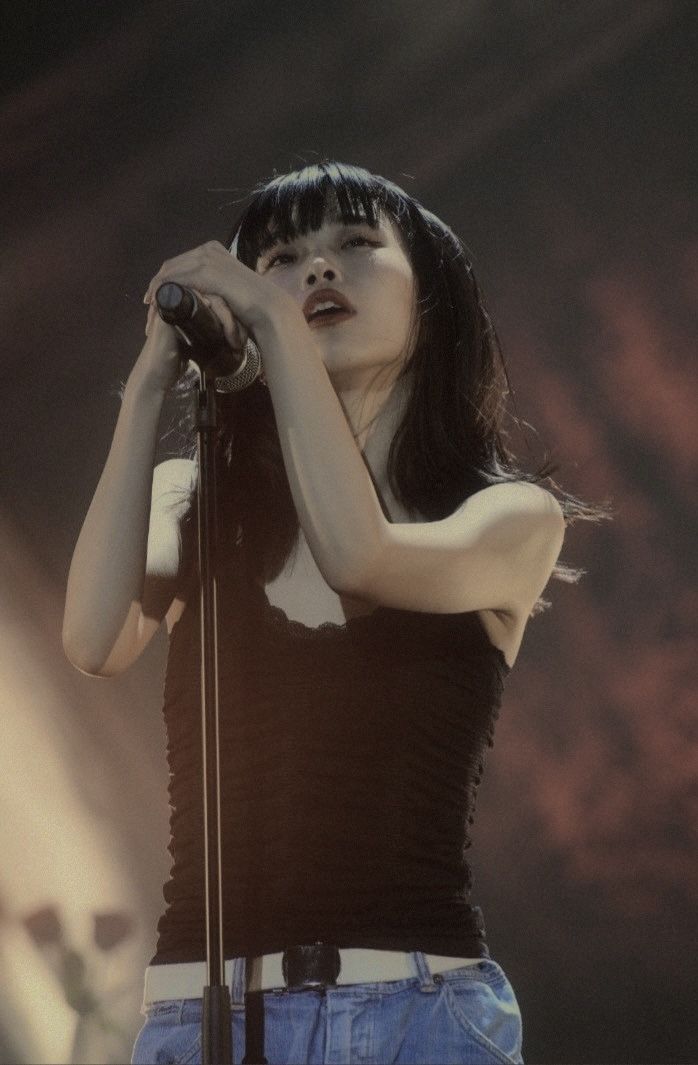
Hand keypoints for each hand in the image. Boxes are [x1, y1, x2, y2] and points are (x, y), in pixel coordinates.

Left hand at [143, 240, 300, 338]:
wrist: (266, 307)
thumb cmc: (252, 305)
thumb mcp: (229, 289)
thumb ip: (216, 286)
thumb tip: (206, 294)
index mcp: (214, 250)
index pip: (181, 262)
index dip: (165, 279)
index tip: (156, 297)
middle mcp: (208, 249)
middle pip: (171, 266)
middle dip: (156, 286)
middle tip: (148, 305)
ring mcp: (206, 258)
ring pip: (169, 273)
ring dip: (156, 293)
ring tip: (151, 311)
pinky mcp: (204, 271)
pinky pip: (174, 280)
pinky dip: (162, 293)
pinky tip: (157, 306)